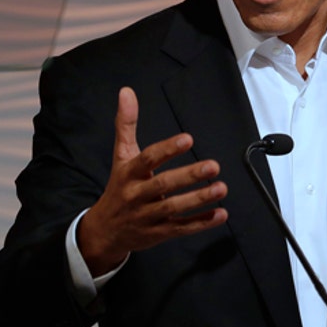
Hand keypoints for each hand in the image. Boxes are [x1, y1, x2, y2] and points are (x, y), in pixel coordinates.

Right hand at [76, 87, 228, 275]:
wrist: (104, 231)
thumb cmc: (118, 188)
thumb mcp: (121, 155)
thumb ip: (126, 124)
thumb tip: (127, 92)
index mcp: (129, 173)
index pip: (148, 159)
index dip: (167, 149)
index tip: (188, 139)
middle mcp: (137, 195)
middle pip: (163, 185)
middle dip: (189, 176)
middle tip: (213, 165)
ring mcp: (148, 216)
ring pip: (174, 209)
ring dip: (199, 199)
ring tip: (221, 188)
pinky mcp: (159, 233)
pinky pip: (181, 228)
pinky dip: (201, 223)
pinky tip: (220, 214)